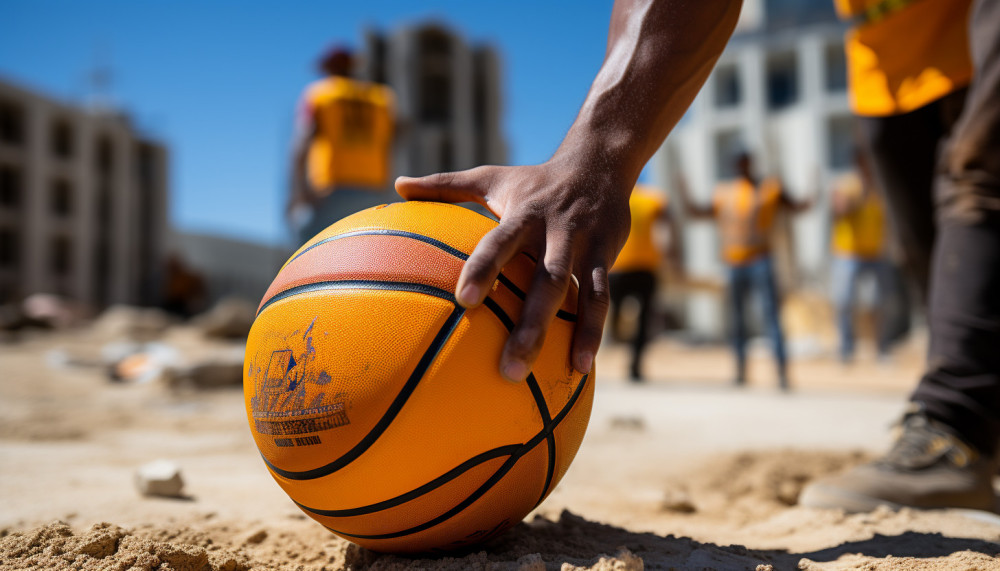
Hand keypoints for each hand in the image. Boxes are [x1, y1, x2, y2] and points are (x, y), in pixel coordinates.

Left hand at [396, 156, 631, 381]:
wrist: (598, 163)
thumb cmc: (533, 180)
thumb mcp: (491, 177)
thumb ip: (445, 185)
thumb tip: (397, 185)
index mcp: (522, 215)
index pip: (499, 243)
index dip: (484, 269)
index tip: (464, 301)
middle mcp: (554, 230)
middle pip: (543, 280)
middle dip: (529, 325)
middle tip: (508, 369)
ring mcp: (583, 244)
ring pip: (574, 293)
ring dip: (568, 335)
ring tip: (554, 373)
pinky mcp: (605, 255)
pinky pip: (600, 297)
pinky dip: (592, 331)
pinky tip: (580, 367)